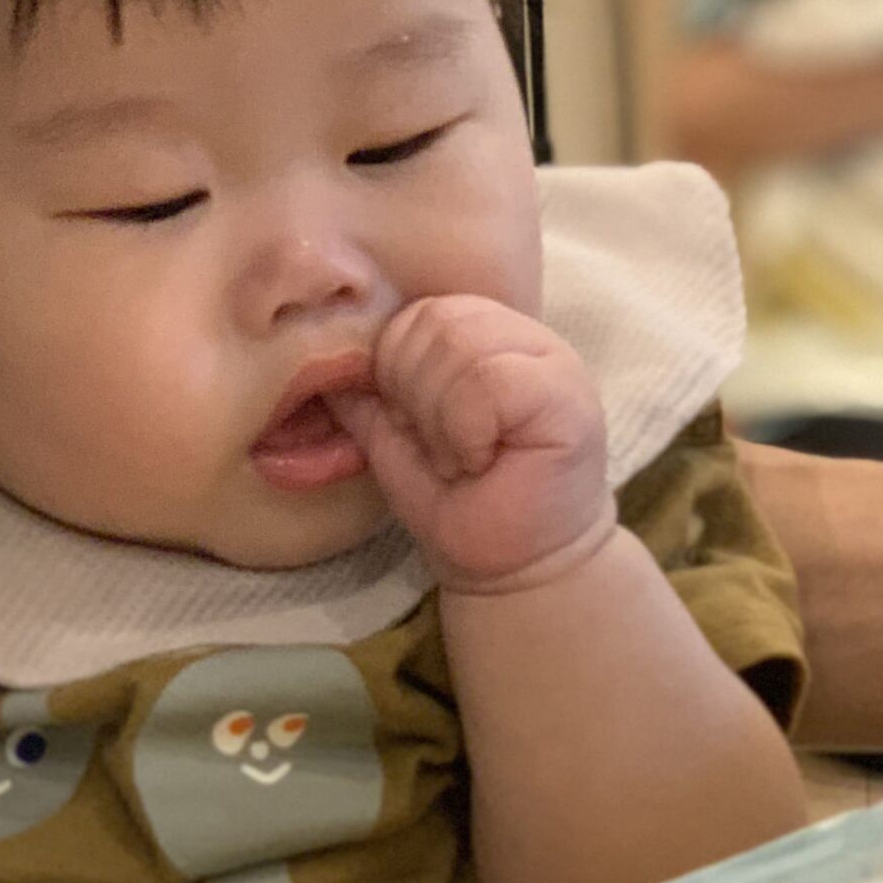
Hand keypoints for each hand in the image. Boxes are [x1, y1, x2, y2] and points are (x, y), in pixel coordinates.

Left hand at [332, 297, 614, 591]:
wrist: (515, 568)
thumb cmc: (461, 505)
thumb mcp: (395, 439)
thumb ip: (365, 393)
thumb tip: (315, 358)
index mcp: (482, 336)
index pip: (416, 313)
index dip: (396, 370)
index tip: (416, 431)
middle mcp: (522, 337)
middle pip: (435, 321)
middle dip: (416, 396)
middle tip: (442, 452)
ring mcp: (552, 361)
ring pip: (460, 344)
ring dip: (443, 418)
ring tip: (464, 460)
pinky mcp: (567, 395)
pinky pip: (490, 381)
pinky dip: (467, 431)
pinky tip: (484, 462)